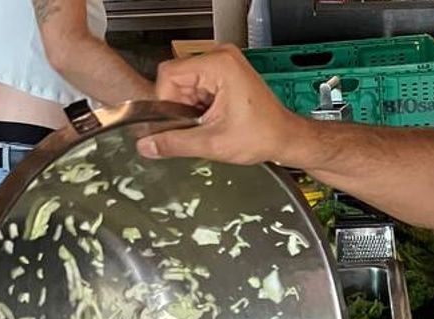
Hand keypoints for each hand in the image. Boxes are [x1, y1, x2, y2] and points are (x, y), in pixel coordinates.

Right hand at [136, 46, 307, 165]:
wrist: (286, 138)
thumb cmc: (264, 135)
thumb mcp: (213, 144)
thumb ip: (175, 143)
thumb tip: (147, 145)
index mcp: (219, 65)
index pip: (168, 75)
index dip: (167, 103)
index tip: (177, 122)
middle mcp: (221, 57)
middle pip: (175, 79)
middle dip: (181, 108)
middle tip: (200, 126)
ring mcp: (224, 64)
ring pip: (184, 85)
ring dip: (191, 109)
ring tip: (212, 123)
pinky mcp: (225, 73)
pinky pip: (197, 87)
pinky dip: (199, 106)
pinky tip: (214, 118)